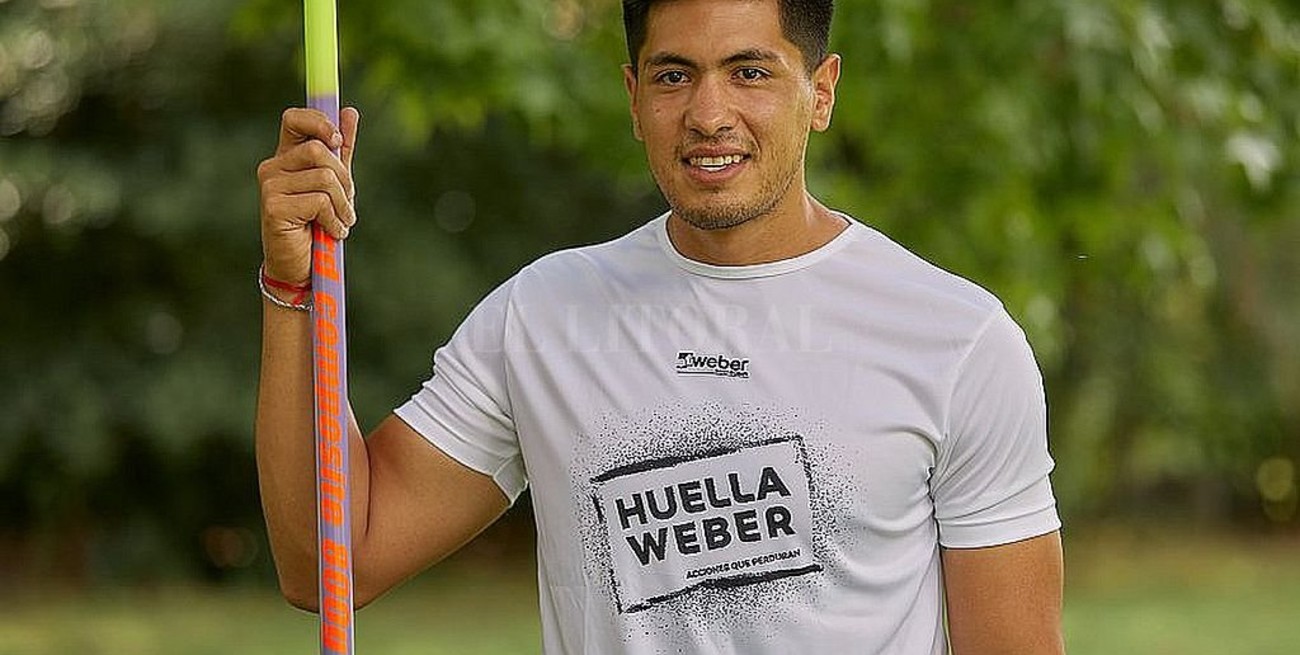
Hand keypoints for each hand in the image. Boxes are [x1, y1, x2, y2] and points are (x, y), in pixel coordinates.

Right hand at [257, 106, 359, 285]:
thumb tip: (349, 111)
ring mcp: (270, 187)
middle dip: (344, 179)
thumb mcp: (335, 183)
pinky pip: (319, 202)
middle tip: (347, 203)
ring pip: (324, 178)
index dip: (319, 122)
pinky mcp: (274, 208)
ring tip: (341, 221)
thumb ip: (340, 150)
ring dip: (343, 204)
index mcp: (285, 156)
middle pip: (319, 151)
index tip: (338, 141)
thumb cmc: (318, 223)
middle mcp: (272, 167)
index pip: (294, 119)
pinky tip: (331, 233)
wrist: (301, 267)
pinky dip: (335, 220)